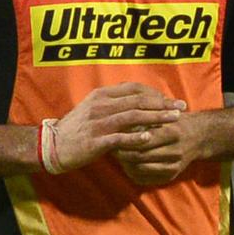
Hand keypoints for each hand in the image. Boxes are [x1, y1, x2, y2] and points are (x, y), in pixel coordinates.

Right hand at [51, 83, 185, 172]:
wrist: (52, 145)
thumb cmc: (76, 128)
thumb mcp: (93, 109)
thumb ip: (114, 104)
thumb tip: (137, 102)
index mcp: (101, 95)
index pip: (134, 89)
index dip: (154, 93)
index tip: (170, 99)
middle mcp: (101, 106)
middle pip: (138, 101)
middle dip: (162, 104)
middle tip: (181, 108)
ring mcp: (98, 123)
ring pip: (133, 117)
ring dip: (156, 118)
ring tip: (173, 120)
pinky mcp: (96, 141)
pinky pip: (119, 138)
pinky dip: (136, 137)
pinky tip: (150, 138)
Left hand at [113, 109, 206, 184]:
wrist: (199, 136)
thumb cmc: (176, 121)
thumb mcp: (164, 113)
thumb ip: (145, 116)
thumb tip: (119, 120)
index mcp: (172, 133)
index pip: (143, 140)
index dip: (126, 139)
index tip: (113, 134)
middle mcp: (175, 152)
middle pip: (140, 156)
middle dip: (122, 152)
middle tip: (110, 145)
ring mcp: (174, 166)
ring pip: (140, 169)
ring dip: (125, 163)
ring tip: (116, 154)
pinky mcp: (171, 176)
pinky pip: (145, 179)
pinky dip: (132, 172)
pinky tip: (126, 163)